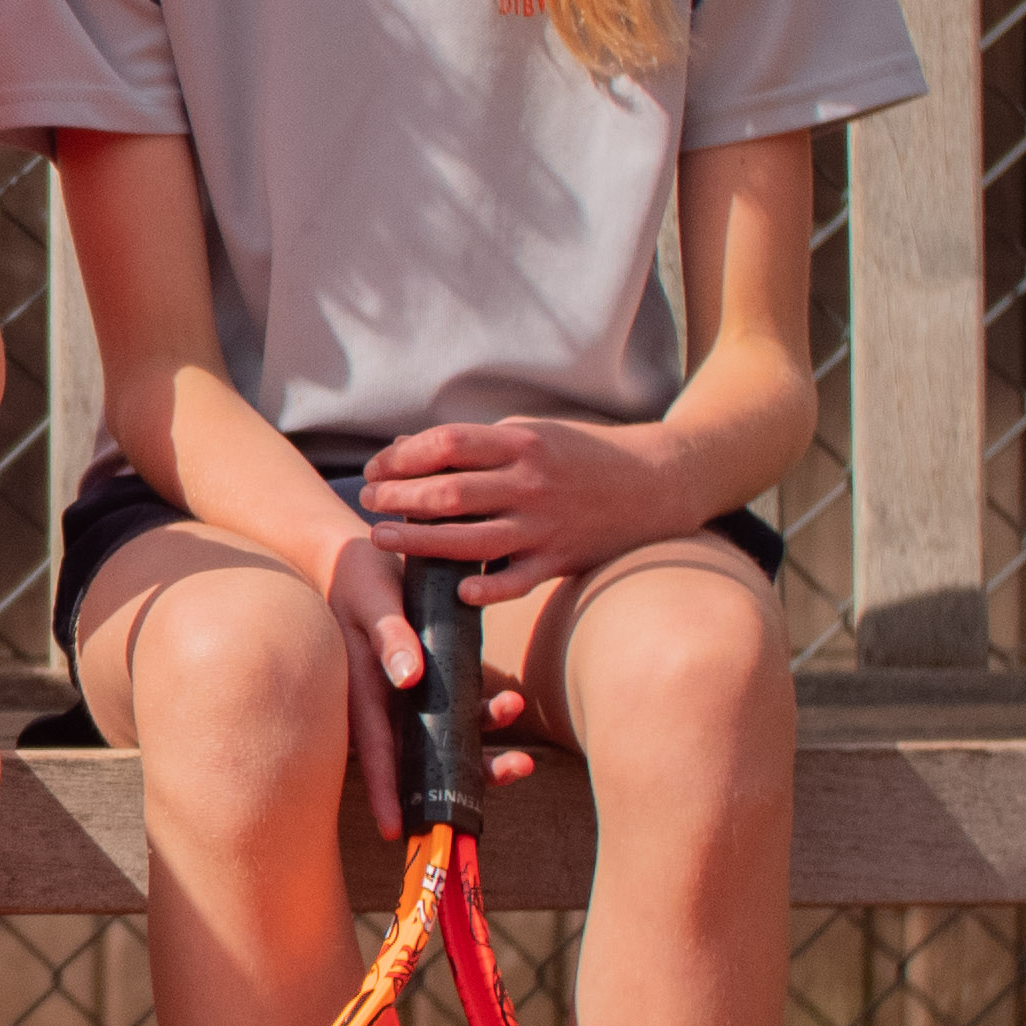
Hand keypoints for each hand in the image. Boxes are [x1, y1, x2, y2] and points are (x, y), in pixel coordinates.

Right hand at [313, 529, 532, 834]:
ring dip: (488, 741)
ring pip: (450, 740)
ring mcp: (412, 697)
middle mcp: (389, 705)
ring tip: (518, 712)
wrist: (368, 554)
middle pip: (423, 760)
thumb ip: (389, 638)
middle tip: (517, 768)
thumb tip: (408, 679)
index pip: (374, 753)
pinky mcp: (434, 681)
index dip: (386, 793)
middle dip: (470, 773)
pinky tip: (512, 699)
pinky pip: (463, 710)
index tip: (397, 831)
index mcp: (363, 693)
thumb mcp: (372, 602)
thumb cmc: (361, 578)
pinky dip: (489, 713)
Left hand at [358, 416, 681, 604]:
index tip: (375, 470)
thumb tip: (404, 448)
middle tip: (368, 503)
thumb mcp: (531, 434)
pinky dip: (486, 589)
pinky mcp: (561, 559)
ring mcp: (546, 524)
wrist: (656, 483)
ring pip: (472, 540)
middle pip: (449, 493)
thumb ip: (474, 444)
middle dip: (398, 499)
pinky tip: (456, 591)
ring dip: (419, 542)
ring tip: (381, 539)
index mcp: (521, 444)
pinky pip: (517, 580)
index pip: (445, 446)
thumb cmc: (580, 455)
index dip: (401, 458)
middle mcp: (531, 483)